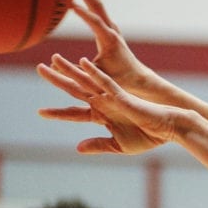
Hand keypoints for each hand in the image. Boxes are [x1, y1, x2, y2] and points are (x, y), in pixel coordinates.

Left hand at [37, 55, 172, 153]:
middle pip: (75, 90)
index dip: (58, 113)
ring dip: (70, 70)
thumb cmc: (148, 136)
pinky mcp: (122, 96)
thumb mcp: (119, 145)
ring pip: (86, 81)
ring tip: (54, 59)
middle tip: (39, 68)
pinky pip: (106, 82)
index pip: (75, 114)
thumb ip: (98, 145)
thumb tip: (78, 148)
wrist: (168, 129)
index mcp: (102, 115)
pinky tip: (83, 62)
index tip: (40, 112)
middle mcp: (104, 103)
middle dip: (57, 79)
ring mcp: (111, 98)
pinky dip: (94, 73)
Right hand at [71, 0, 153, 94]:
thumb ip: (75, 71)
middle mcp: (112, 31)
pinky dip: (87, 1)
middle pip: (97, 5)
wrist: (137, 78)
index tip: (69, 3)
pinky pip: (96, 11)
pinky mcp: (109, 30)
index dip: (83, 12)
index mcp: (109, 40)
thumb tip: (51, 64)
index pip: (95, 22)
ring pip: (97, 6)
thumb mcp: (96, 76)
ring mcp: (111, 29)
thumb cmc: (118, 79)